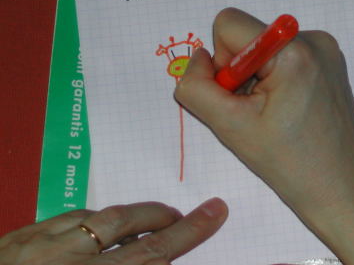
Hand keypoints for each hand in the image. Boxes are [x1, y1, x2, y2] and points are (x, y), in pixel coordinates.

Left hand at [0, 198, 226, 264]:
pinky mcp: (17, 237)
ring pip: (97, 217)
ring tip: (147, 224)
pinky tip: (96, 230)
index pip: (149, 256)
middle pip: (126, 226)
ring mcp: (37, 246)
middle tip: (185, 217)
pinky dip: (92, 221)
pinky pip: (67, 217)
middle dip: (163, 218)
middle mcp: (65, 262)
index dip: (188, 234)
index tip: (216, 211)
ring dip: (130, 218)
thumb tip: (151, 259)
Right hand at [175, 8, 353, 264]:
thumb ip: (197, 87)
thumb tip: (199, 58)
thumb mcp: (229, 127)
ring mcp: (327, 50)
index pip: (229, 23)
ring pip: (264, 48)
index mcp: (294, 49)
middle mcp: (315, 39)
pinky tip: (290, 112)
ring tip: (276, 116)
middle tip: (257, 114)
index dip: (222, 62)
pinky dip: (276, 80)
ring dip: (257, 78)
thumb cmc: (290, 164)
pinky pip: (285, 57)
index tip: (239, 97)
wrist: (343, 190)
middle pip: (248, 35)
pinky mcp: (331, 62)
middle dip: (241, 72)